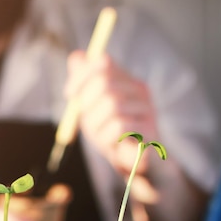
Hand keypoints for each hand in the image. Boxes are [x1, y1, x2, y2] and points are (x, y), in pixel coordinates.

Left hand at [64, 50, 159, 176]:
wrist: (134, 164)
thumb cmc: (110, 132)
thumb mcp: (91, 106)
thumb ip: (83, 81)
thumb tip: (76, 56)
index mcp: (125, 79)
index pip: (102, 62)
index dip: (80, 76)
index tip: (69, 94)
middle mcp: (139, 89)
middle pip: (104, 82)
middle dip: (86, 104)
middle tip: (86, 121)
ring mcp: (148, 108)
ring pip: (111, 105)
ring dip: (96, 125)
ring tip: (101, 136)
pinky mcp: (150, 129)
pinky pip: (119, 126)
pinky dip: (107, 138)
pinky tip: (112, 144)